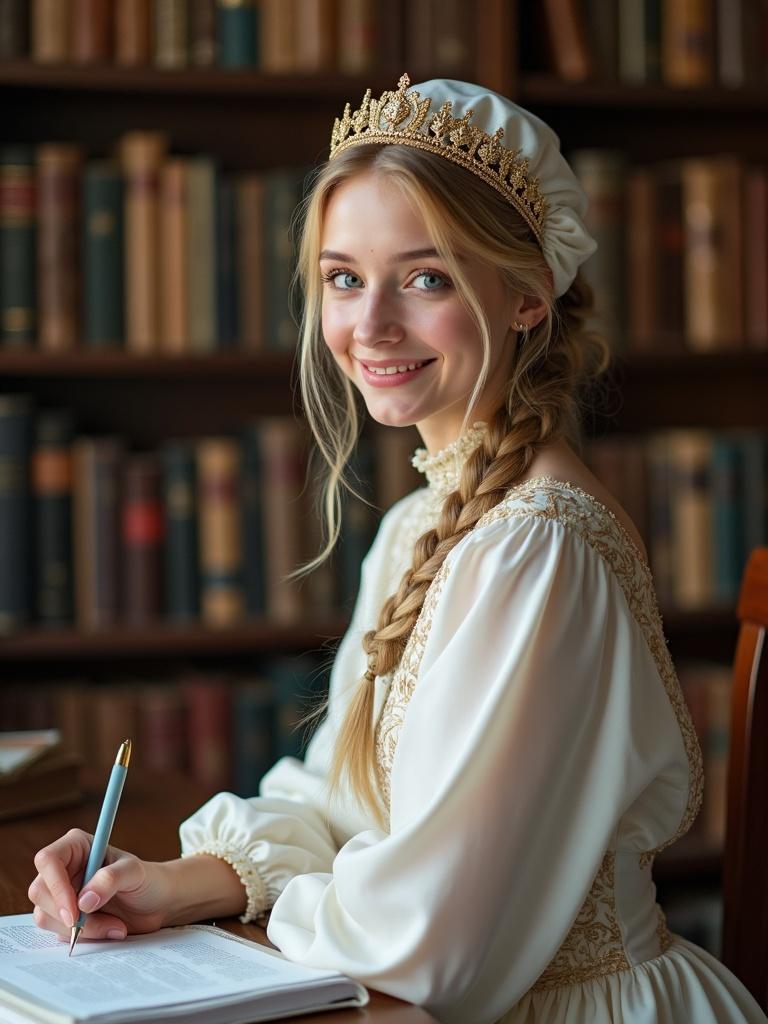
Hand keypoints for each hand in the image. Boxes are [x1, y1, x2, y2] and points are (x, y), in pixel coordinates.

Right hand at [29, 828, 170, 940]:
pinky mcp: (65, 916)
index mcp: (77, 847)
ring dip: (81, 928)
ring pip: (46, 915)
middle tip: (97, 922)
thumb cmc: (147, 879)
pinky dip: (83, 936)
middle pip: (40, 891)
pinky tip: (109, 929)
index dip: (55, 886)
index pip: (48, 860)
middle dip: (66, 914)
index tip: (74, 911)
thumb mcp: (135, 873)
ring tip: (114, 925)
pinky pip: (58, 932)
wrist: (157, 903)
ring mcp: (62, 894)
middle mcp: (64, 869)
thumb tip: (84, 900)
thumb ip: (111, 879)